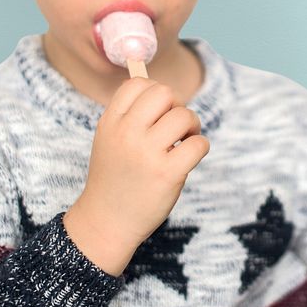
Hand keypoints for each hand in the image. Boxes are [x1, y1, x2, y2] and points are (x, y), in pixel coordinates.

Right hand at [63, 77, 209, 274]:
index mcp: (110, 122)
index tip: (157, 112)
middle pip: (164, 93)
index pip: (137, 83)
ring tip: (182, 142)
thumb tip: (159, 86)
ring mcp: (147, 154)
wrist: (107, 223)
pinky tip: (187, 158)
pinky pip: (199, 143)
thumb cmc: (115, 177)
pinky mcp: (168, 173)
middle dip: (176, 105)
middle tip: (174, 126)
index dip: (154, 92)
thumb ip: (129, 114)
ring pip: (185, 116)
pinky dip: (200, 147)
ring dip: (191, 126)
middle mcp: (126, 134)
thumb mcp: (109, 139)